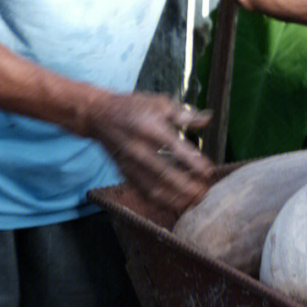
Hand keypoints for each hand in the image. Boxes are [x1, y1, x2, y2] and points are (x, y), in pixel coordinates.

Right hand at [87, 91, 213, 213]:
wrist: (98, 115)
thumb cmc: (131, 107)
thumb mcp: (158, 103)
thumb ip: (184, 114)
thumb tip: (207, 119)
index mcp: (149, 128)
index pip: (175, 148)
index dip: (193, 162)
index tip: (208, 171)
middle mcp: (138, 148)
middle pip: (164, 173)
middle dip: (186, 186)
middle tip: (203, 193)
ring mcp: (129, 163)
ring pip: (153, 187)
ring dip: (174, 198)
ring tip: (192, 202)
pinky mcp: (123, 172)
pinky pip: (142, 191)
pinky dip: (159, 200)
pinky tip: (173, 204)